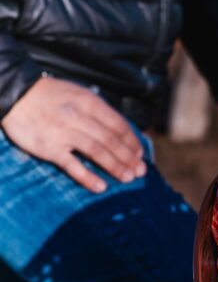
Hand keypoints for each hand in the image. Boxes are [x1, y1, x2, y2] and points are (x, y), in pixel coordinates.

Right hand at [1, 77, 145, 192]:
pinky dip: (88, 177)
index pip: (118, 125)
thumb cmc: (50, 96)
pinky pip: (72, 165)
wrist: (14, 95)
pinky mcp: (49, 148)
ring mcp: (63, 133)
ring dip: (115, 167)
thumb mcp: (77, 94)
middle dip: (128, 157)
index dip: (132, 142)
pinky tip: (101, 187)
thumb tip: (121, 130)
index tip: (140, 154)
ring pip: (97, 152)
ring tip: (128, 178)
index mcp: (88, 102)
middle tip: (140, 172)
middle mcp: (78, 117)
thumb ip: (98, 110)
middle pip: (111, 140)